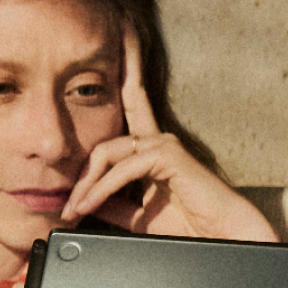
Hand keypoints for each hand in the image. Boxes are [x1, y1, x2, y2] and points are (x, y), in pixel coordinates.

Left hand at [56, 30, 277, 243]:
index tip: (104, 48)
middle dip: (84, 151)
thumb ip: (113, 204)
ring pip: (108, 151)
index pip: (130, 106)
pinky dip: (102, 188)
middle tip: (65, 202)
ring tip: (73, 210)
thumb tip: (83, 200)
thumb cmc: (190, 226)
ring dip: (86, 184)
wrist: (221, 239)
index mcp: (152, 151)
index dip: (121, 75)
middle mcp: (157, 141)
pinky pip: (124, 167)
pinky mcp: (170, 156)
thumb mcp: (139, 216)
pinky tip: (89, 205)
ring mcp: (164, 145)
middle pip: (109, 131)